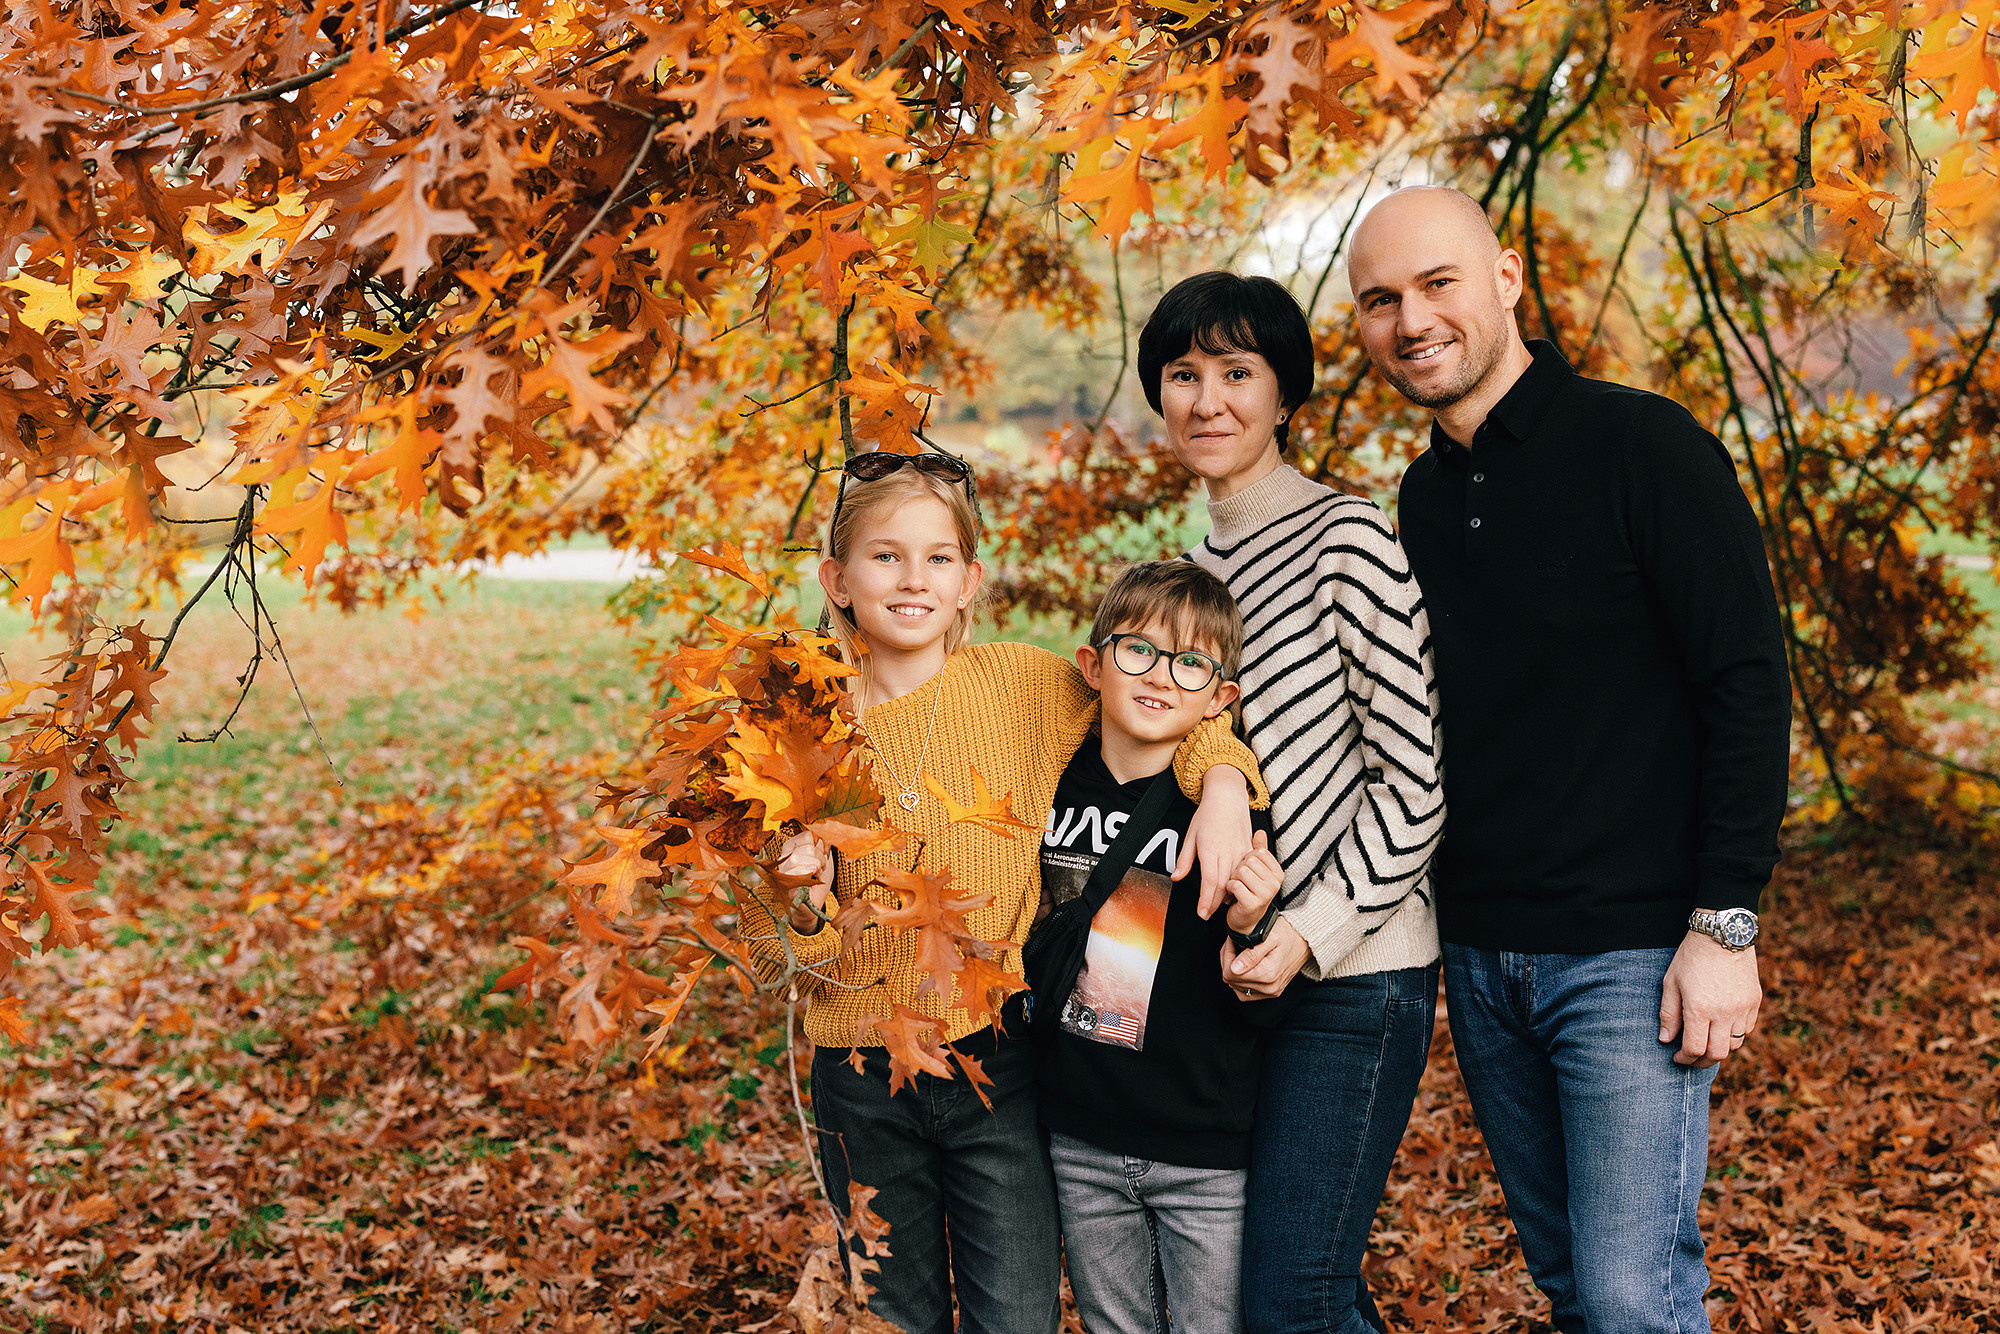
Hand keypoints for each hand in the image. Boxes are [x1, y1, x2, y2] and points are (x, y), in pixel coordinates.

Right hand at [776, 831, 833, 933]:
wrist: (812, 906)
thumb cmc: (816, 883)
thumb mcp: (823, 862)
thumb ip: (822, 848)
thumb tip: (821, 836)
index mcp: (792, 849)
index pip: (806, 836)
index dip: (819, 847)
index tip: (821, 858)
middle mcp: (784, 858)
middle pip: (805, 848)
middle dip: (819, 859)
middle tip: (819, 870)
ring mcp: (782, 871)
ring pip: (798, 859)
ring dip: (814, 869)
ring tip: (815, 876)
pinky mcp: (783, 885)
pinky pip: (792, 873)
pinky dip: (805, 875)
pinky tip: (811, 878)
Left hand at [1178, 765, 1251, 919]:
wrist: (1227, 798)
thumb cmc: (1207, 815)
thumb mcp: (1191, 835)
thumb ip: (1184, 859)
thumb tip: (1176, 877)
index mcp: (1210, 849)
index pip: (1209, 881)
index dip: (1206, 900)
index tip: (1202, 913)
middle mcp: (1227, 852)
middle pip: (1223, 885)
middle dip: (1215, 904)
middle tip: (1206, 915)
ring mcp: (1239, 851)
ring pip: (1235, 881)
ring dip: (1226, 896)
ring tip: (1217, 907)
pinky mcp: (1248, 850)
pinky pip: (1244, 872)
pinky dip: (1238, 884)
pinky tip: (1231, 891)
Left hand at [1220, 918, 1310, 999]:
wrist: (1305, 941)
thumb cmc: (1287, 934)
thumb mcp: (1268, 937)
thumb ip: (1251, 955)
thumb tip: (1234, 969)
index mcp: (1267, 974)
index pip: (1229, 973)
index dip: (1226, 955)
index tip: (1232, 941)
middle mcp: (1269, 988)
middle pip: (1230, 981)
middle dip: (1228, 961)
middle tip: (1235, 944)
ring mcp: (1271, 992)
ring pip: (1235, 987)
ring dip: (1233, 971)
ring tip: (1239, 955)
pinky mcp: (1271, 993)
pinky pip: (1246, 994)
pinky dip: (1240, 981)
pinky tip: (1244, 967)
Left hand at [1221, 830, 1283, 933]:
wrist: (1245, 921)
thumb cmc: (1248, 891)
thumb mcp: (1255, 869)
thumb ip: (1259, 850)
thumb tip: (1260, 832)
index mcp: (1278, 872)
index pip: (1259, 852)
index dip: (1247, 858)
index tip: (1248, 870)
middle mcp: (1275, 883)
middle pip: (1248, 861)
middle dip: (1239, 869)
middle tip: (1241, 881)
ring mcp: (1266, 894)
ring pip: (1241, 872)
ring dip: (1233, 879)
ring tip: (1238, 887)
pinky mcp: (1253, 903)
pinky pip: (1234, 885)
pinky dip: (1229, 888)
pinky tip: (1234, 895)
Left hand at [1659, 927, 1761, 1067]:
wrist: (1722, 934)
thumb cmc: (1691, 957)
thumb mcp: (1671, 982)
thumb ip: (1668, 1013)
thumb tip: (1666, 1040)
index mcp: (1699, 1009)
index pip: (1695, 1049)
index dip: (1684, 1059)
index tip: (1677, 1058)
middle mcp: (1724, 1013)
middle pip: (1717, 1054)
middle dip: (1702, 1062)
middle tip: (1691, 1059)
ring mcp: (1742, 1008)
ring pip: (1734, 1044)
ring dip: (1719, 1048)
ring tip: (1706, 1041)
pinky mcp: (1754, 1002)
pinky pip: (1747, 1029)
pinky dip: (1734, 1034)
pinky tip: (1721, 1027)